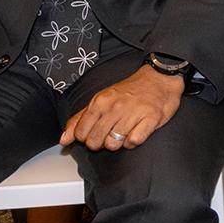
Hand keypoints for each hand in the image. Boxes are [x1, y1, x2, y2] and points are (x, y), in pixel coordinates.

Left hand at [59, 66, 183, 151]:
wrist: (160, 78)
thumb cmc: (130, 91)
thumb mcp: (102, 99)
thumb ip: (80, 119)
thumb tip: (63, 139)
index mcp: (100, 101)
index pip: (81, 134)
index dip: (87, 137)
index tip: (97, 130)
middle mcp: (115, 107)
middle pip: (95, 142)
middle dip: (101, 142)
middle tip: (111, 132)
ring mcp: (133, 113)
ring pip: (113, 144)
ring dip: (119, 142)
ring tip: (125, 129)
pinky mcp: (150, 119)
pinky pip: (133, 142)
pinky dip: (134, 140)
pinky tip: (136, 130)